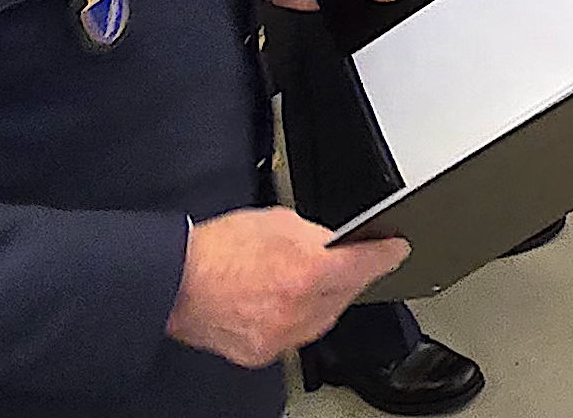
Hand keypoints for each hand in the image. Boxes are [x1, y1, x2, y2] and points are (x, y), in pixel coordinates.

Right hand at [165, 207, 411, 368]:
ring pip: (324, 319)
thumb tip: (334, 245)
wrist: (175, 283)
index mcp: (307, 271)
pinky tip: (285, 303)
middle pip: (347, 294)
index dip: (386, 255)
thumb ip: (315, 235)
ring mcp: (283, 335)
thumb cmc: (217, 249)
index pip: (365, 265)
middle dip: (350, 277)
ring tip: (307, 281)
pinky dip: (298, 319)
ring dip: (325, 300)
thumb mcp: (278, 221)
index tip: (397, 250)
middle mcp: (299, 308)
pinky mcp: (265, 353)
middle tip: (346, 262)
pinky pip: (297, 336)